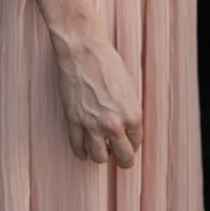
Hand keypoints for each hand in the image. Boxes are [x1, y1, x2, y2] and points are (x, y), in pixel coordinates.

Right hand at [51, 17, 142, 168]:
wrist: (82, 50)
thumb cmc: (107, 62)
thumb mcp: (129, 89)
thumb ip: (128, 111)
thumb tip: (126, 127)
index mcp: (133, 116)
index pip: (136, 143)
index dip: (132, 145)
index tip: (127, 144)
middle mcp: (114, 124)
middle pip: (123, 158)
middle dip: (122, 160)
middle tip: (118, 157)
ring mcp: (92, 124)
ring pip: (99, 157)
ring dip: (101, 156)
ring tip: (100, 150)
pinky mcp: (73, 120)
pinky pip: (77, 146)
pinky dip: (81, 151)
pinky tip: (83, 148)